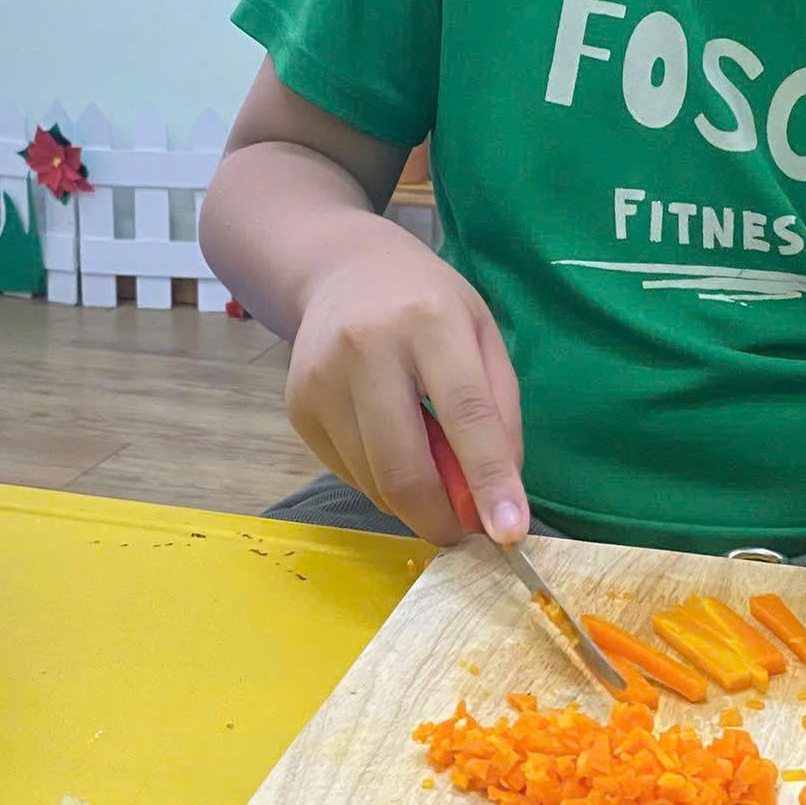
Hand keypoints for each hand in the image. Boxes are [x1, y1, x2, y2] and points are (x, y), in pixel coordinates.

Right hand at [286, 219, 526, 546]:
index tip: (509, 533)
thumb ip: (499, 412)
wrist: (344, 270)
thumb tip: (498, 497)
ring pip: (373, 481)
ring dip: (412, 502)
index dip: (489, 480)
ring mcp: (322, 379)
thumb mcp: (482, 335)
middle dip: (440, 518)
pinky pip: (347, 473)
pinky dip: (379, 481)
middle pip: (404, 466)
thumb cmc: (429, 304)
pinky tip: (390, 444)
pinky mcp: (297, 406)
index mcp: (429, 322)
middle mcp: (366, 348)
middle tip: (465, 530)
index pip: (466, 414)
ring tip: (431, 471)